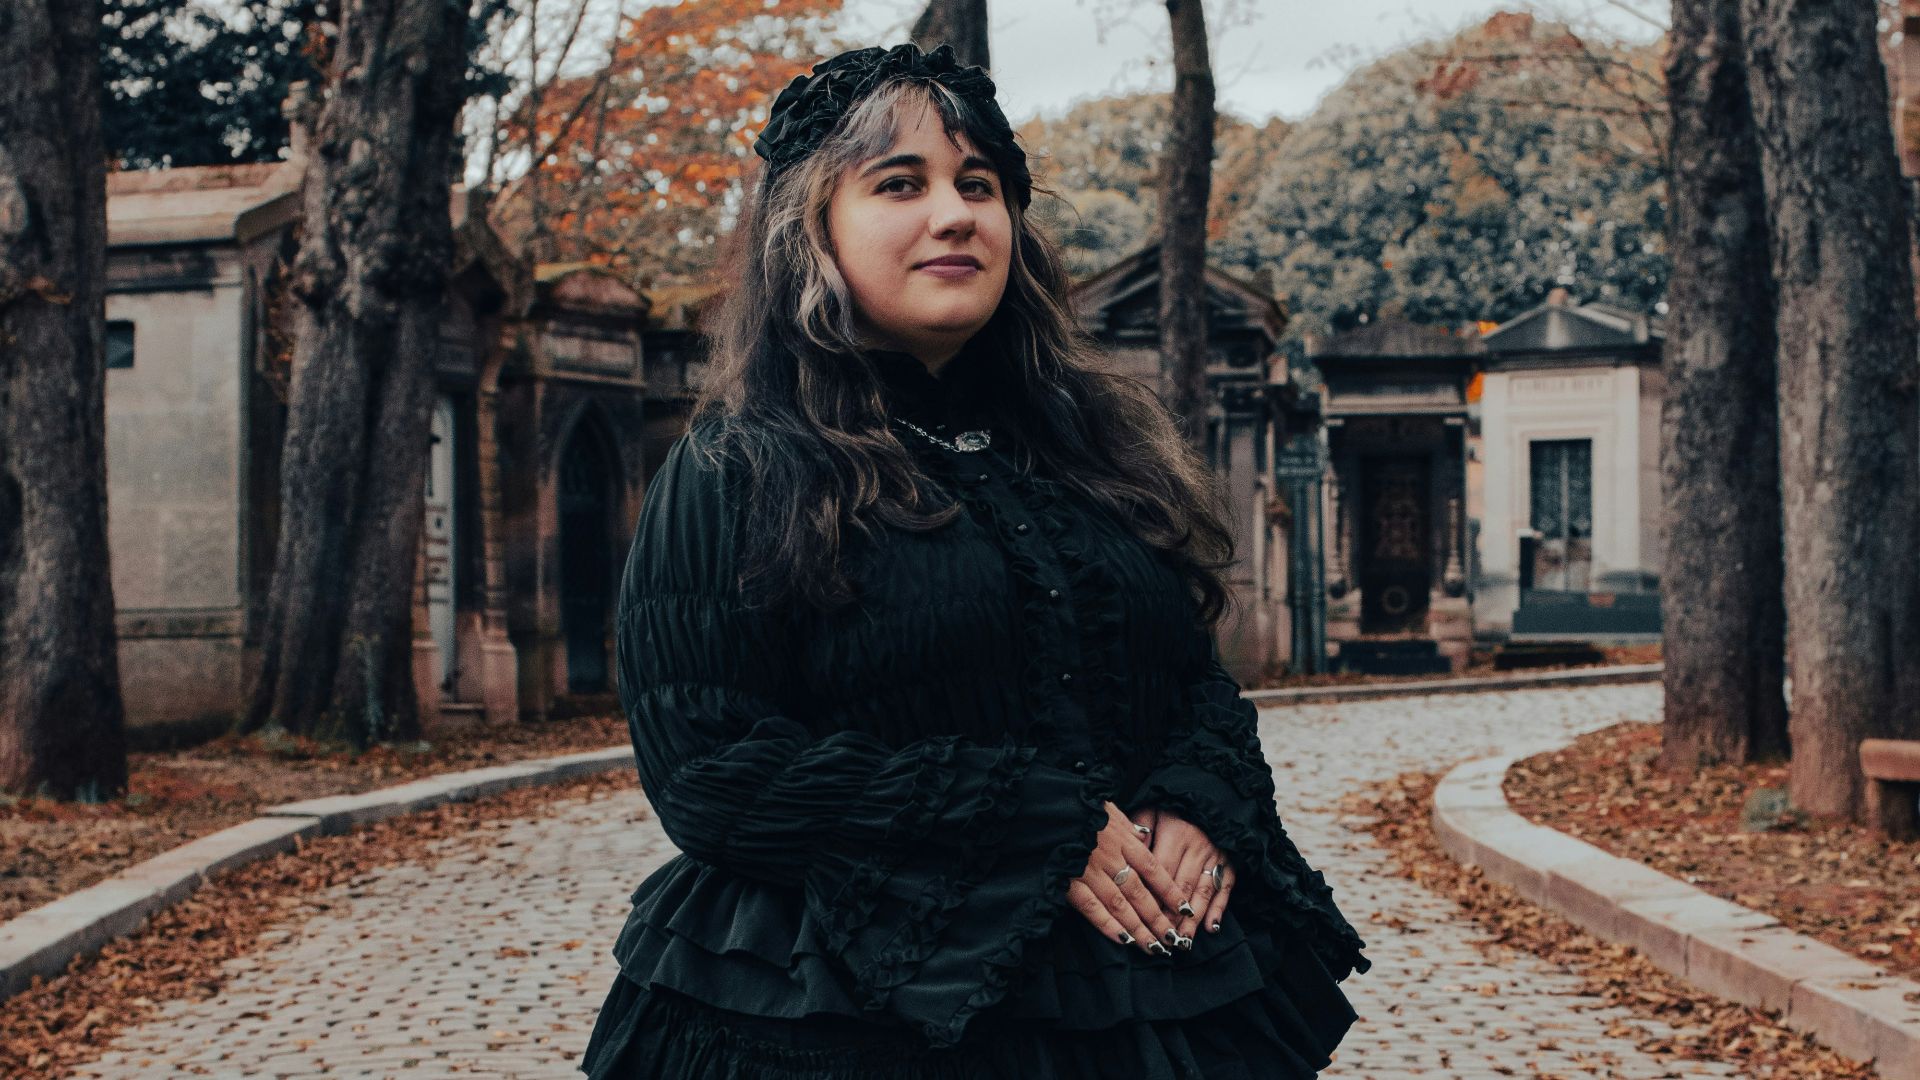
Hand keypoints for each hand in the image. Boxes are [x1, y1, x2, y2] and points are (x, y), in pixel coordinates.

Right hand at [1065, 802, 1191, 955]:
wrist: (1048, 810)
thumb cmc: (1079, 808)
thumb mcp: (1109, 809)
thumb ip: (1128, 825)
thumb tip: (1145, 834)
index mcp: (1123, 840)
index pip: (1154, 870)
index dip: (1170, 892)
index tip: (1185, 909)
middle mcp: (1111, 858)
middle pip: (1140, 893)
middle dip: (1158, 918)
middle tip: (1173, 939)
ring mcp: (1090, 872)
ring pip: (1119, 905)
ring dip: (1138, 929)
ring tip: (1153, 947)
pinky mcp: (1069, 882)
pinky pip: (1091, 908)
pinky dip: (1107, 925)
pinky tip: (1123, 940)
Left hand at [1142, 810, 1234, 940]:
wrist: (1210, 797)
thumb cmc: (1174, 808)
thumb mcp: (1154, 809)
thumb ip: (1141, 827)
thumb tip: (1133, 847)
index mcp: (1177, 833)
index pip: (1162, 870)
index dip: (1153, 895)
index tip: (1143, 917)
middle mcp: (1198, 847)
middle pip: (1183, 886)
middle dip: (1172, 915)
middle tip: (1162, 939)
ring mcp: (1216, 856)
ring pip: (1203, 892)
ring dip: (1193, 920)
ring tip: (1183, 941)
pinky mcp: (1230, 862)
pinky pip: (1225, 889)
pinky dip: (1218, 909)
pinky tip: (1211, 928)